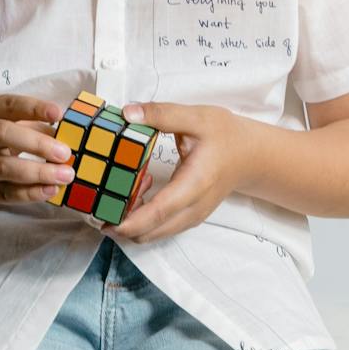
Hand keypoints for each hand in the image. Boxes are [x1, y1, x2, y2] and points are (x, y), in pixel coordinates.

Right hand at [0, 94, 75, 209]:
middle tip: (64, 152)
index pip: (8, 105)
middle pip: (3, 134)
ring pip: (4, 168)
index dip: (33, 107)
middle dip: (36, 143)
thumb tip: (65, 132)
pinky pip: (4, 193)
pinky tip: (49, 191)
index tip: (58, 113)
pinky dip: (28, 193)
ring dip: (37, 172)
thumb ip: (29, 125)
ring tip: (65, 175)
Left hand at [111, 102, 253, 243]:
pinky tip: (138, 191)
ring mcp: (191, 218)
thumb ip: (162, 114)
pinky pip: (160, 229)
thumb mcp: (197, 117)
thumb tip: (128, 114)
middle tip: (97, 204)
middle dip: (120, 225)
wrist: (251, 156)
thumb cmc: (226, 136)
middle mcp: (193, 209)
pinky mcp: (188, 219)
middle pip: (151, 232)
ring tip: (118, 193)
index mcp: (194, 184)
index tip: (105, 221)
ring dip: (130, 222)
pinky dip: (142, 219)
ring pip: (153, 235)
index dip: (130, 220)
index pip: (160, 212)